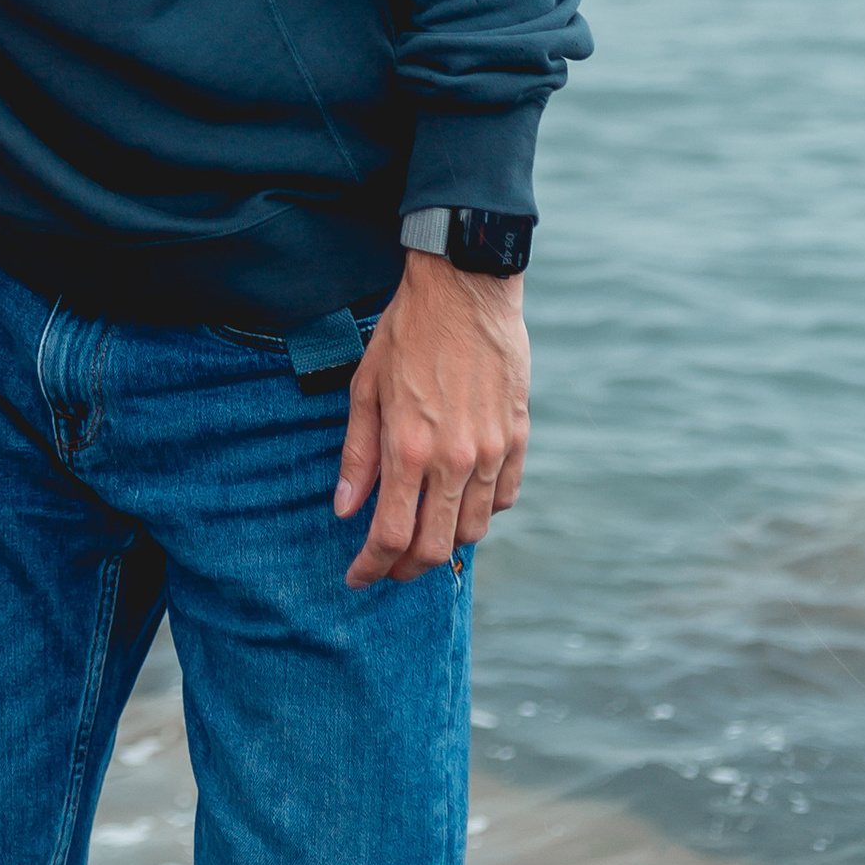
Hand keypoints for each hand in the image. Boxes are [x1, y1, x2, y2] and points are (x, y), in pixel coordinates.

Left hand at [335, 256, 530, 586]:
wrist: (465, 287)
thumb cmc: (408, 331)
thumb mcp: (366, 386)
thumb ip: (358, 454)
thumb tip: (346, 511)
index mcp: (410, 447)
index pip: (391, 535)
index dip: (371, 567)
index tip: (357, 577)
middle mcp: (455, 458)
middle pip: (436, 547)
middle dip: (407, 568)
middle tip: (387, 565)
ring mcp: (493, 451)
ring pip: (473, 529)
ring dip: (445, 542)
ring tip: (422, 532)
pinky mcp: (519, 437)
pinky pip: (504, 498)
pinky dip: (481, 511)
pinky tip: (459, 500)